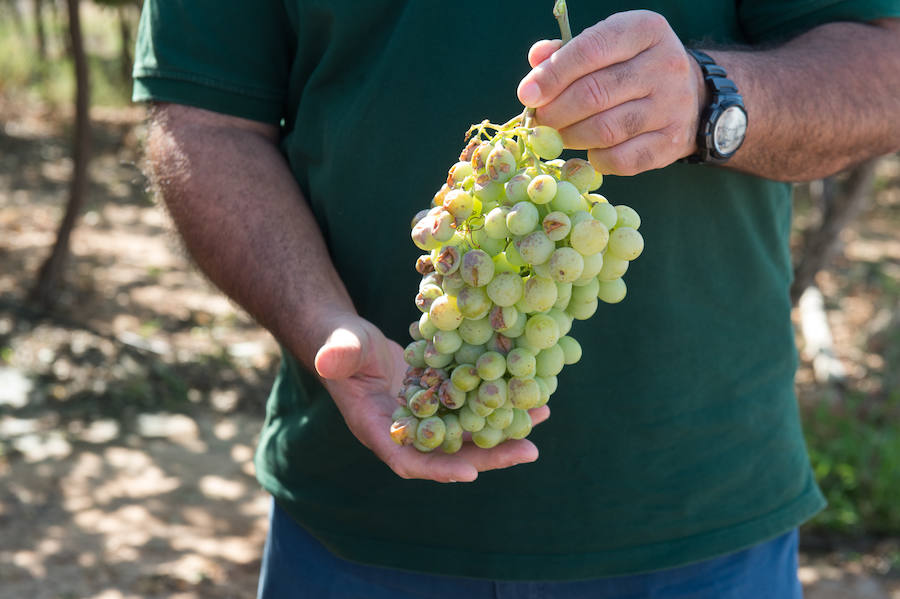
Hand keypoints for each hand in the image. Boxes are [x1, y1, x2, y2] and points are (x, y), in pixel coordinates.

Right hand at [314, 314, 549, 481]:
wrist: (349, 341)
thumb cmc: (339, 344)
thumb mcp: (339, 348)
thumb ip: (337, 356)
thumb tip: (329, 361)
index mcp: (378, 430)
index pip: (407, 459)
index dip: (437, 468)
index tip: (469, 472)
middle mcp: (406, 432)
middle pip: (449, 453)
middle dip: (489, 455)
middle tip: (529, 451)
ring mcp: (426, 418)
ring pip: (467, 432)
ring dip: (503, 429)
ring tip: (541, 417)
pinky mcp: (440, 400)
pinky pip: (471, 407)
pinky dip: (497, 402)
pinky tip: (529, 391)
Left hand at [517, 10, 705, 175]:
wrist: (690, 95)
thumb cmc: (631, 67)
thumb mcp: (606, 46)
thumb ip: (567, 52)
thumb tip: (537, 60)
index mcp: (645, 30)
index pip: (591, 50)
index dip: (553, 75)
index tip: (527, 94)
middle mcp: (665, 64)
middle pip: (595, 94)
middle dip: (556, 111)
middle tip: (539, 121)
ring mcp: (673, 106)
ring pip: (605, 130)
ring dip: (570, 137)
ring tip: (557, 135)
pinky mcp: (672, 143)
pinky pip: (621, 160)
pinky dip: (595, 159)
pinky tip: (588, 150)